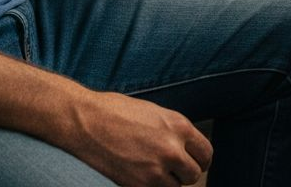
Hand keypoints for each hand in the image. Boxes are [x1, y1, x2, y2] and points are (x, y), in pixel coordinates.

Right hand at [66, 92, 211, 186]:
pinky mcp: (138, 185)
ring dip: (167, 182)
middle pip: (193, 174)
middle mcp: (172, 149)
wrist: (84, 121)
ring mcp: (155, 170)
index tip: (193, 163)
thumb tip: (186, 149)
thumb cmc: (115, 112)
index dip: (200, 160)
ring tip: (150, 170)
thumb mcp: (155, 113)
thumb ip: (174, 131)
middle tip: (171, 170)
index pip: (206, 153)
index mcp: (179, 126)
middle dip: (184, 173)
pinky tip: (138, 175)